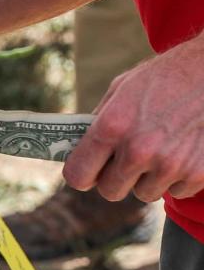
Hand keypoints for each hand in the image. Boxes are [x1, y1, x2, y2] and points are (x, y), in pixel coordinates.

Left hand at [64, 32, 203, 201]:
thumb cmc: (166, 76)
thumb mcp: (122, 89)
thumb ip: (100, 121)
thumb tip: (81, 148)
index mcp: (112, 127)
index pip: (78, 176)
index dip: (83, 175)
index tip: (89, 171)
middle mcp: (138, 150)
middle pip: (110, 191)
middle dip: (115, 178)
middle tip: (127, 161)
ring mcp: (169, 165)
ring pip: (144, 193)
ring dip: (148, 179)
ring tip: (160, 152)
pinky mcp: (198, 173)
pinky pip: (176, 191)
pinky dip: (178, 178)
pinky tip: (184, 152)